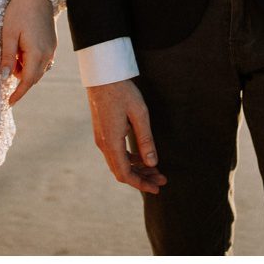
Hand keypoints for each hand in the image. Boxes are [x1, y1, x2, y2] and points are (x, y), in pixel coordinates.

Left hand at [0, 0, 56, 105]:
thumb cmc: (20, 11)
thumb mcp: (8, 34)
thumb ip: (7, 57)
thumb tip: (4, 77)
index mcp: (37, 53)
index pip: (28, 81)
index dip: (18, 93)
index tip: (9, 103)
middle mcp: (48, 53)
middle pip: (34, 77)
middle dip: (21, 81)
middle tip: (6, 77)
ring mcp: (52, 47)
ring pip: (39, 69)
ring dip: (26, 70)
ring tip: (13, 58)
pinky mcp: (52, 42)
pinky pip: (42, 60)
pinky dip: (31, 62)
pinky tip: (22, 52)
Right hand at [86, 79, 164, 193]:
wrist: (102, 76)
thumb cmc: (122, 92)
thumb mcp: (140, 114)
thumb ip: (146, 140)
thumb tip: (153, 163)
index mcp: (112, 142)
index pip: (125, 174)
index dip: (141, 184)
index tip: (156, 188)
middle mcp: (104, 144)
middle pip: (122, 172)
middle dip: (142, 178)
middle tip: (161, 179)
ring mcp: (101, 139)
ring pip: (119, 164)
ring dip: (136, 169)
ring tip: (155, 169)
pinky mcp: (103, 133)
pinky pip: (116, 154)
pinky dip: (129, 160)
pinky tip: (142, 157)